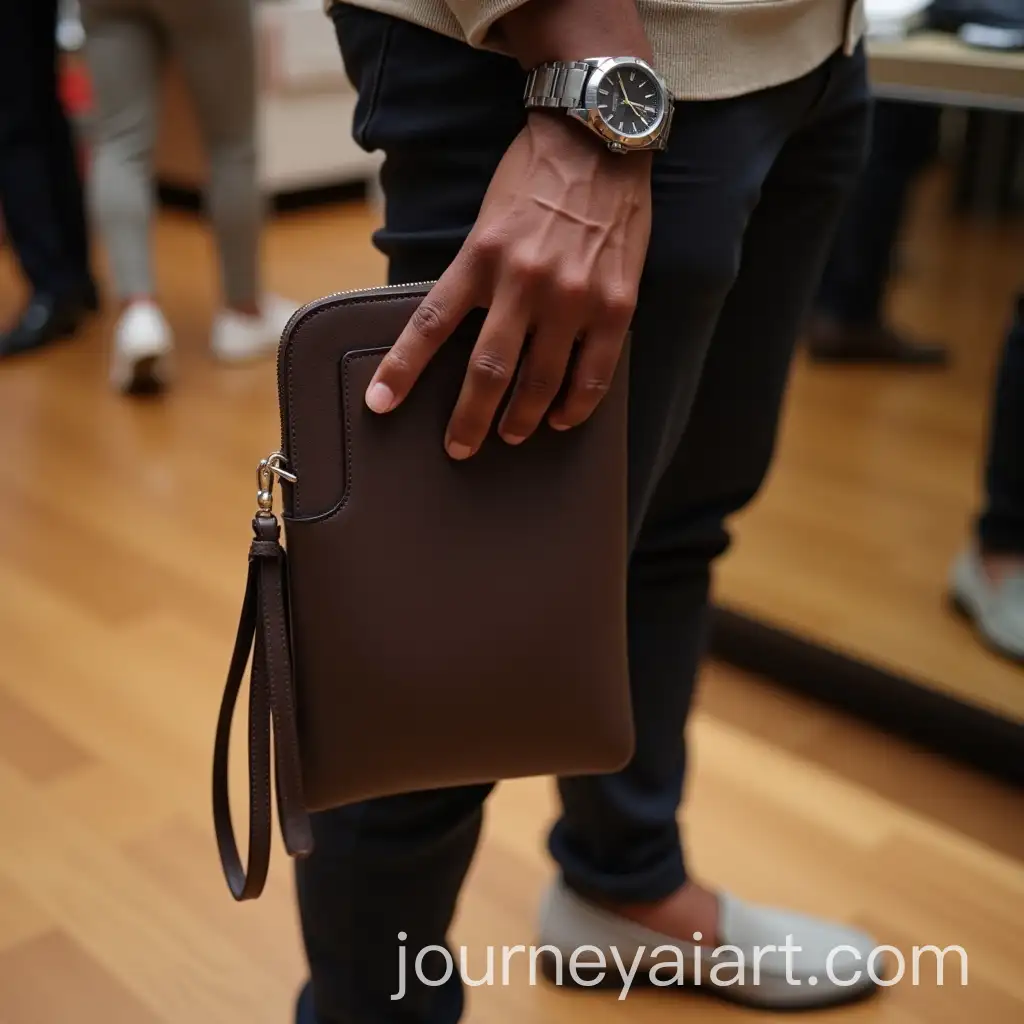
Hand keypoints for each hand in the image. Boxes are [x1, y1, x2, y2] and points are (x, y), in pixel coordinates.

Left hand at [364, 112, 651, 458]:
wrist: (598, 142)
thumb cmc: (534, 182)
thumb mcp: (486, 223)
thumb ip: (474, 276)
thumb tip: (454, 333)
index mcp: (480, 258)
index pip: (430, 325)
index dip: (401, 371)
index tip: (379, 405)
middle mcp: (524, 281)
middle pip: (488, 371)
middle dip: (469, 420)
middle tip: (460, 448)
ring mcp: (572, 296)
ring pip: (541, 381)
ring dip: (521, 420)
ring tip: (510, 435)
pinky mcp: (614, 304)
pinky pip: (594, 372)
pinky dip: (576, 405)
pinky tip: (563, 420)